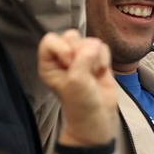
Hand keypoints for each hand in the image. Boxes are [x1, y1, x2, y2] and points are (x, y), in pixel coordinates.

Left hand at [39, 30, 117, 146]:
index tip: (70, 65)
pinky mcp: (97, 59)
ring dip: (95, 57)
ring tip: (93, 74)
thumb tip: (96, 44)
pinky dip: (104, 59)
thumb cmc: (81, 103)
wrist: (98, 117)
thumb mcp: (76, 82)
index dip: (63, 49)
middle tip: (83, 71)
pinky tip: (100, 73)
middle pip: (71, 36)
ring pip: (89, 40)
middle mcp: (63, 58)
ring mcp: (80, 57)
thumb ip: (83, 59)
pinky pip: (102, 47)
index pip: (50, 40)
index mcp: (49, 63)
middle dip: (81, 52)